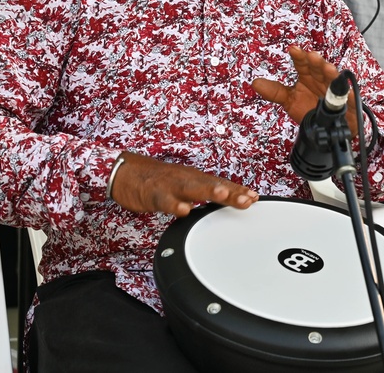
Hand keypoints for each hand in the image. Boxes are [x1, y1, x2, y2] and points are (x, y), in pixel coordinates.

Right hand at [109, 151, 257, 216]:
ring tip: (223, 196)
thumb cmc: (161, 181)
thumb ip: (207, 194)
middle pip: (213, 185)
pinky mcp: (154, 194)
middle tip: (248, 199)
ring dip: (208, 192)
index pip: (222, 185)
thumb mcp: (187, 186)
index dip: (238, 192)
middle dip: (231, 193)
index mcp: (197, 179)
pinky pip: (165, 201)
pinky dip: (174, 205)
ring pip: (192, 189)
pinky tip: (183, 210)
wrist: (128, 173)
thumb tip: (233, 199)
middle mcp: (188, 179)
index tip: (255, 198)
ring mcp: (171, 186)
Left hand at [251, 46, 358, 133]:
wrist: (327, 129)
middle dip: (316, 63)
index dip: (298, 57)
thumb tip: (255, 83)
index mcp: (308, 78)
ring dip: (331, 75)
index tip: (293, 49)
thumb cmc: (311, 109)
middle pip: (319, 69)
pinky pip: (347, 100)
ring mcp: (334, 92)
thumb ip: (275, 92)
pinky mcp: (346, 105)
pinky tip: (345, 93)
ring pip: (333, 81)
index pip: (302, 65)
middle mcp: (321, 81)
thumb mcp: (290, 101)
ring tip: (328, 69)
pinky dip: (347, 96)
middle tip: (312, 56)